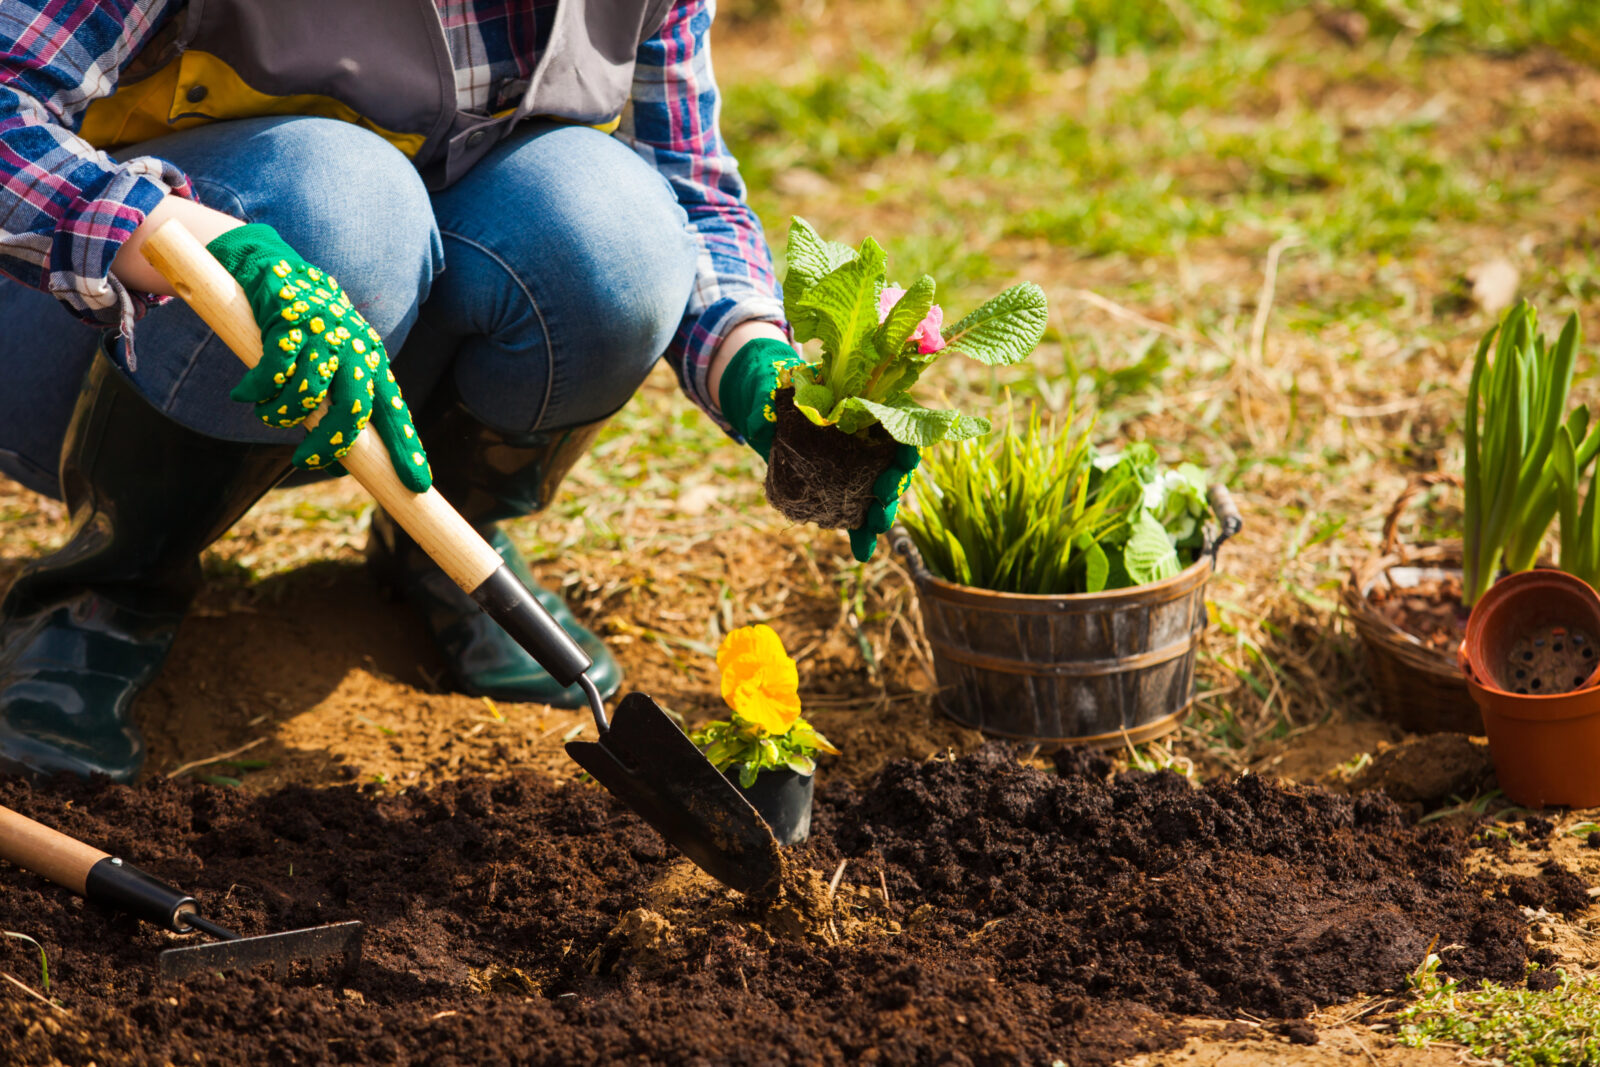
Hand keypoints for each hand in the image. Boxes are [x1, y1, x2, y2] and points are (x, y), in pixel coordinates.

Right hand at [205, 224, 430, 491]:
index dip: (406, 448)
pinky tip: (246, 393)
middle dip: (328, 445)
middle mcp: (353, 349)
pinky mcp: (288, 321)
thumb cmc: (307, 328)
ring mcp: (323, 334)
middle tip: (305, 461)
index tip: (418, 485)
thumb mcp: (333, 361)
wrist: (272, 267)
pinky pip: (273, 374)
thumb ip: (340, 403)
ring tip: (268, 413)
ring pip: (306, 397)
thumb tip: (340, 464)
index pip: (393, 412)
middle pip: (351, 412)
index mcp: (370, 362)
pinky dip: (256, 392)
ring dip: (280, 415)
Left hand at [719, 336, 918, 561]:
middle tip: (885, 494)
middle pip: (893, 466)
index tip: (905, 454)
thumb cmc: (784, 390)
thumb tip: (769, 410)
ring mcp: (858, 468)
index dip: (906, 443)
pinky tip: (862, 552)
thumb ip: (784, 394)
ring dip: (882, 514)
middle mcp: (870, 441)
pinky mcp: (841, 489)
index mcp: (869, 410)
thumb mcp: (786, 384)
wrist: (768, 410)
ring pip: (879, 495)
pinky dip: (860, 534)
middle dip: (895, 483)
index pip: (899, 427)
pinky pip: (856, 514)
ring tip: (877, 529)